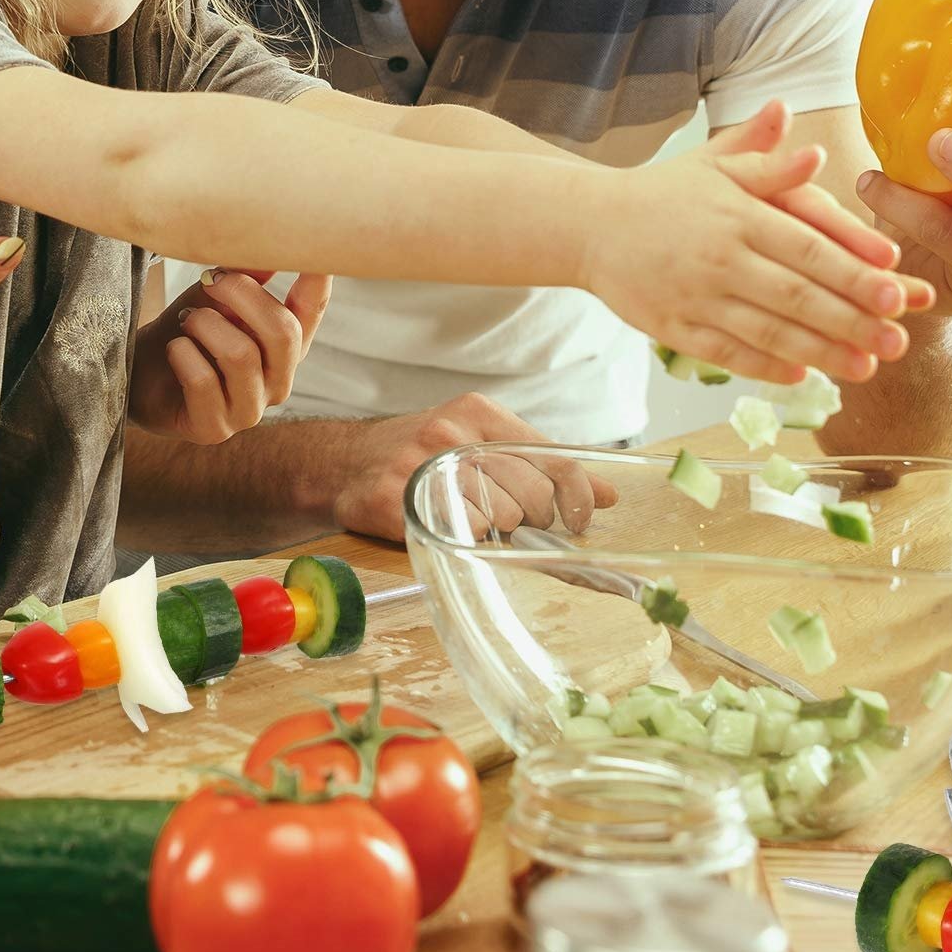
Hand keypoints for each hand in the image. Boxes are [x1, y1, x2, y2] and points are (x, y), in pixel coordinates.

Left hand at [130, 270, 330, 444]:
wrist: (137, 374)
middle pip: (283, 333)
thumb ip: (246, 275)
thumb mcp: (215, 296)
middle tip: (212, 280)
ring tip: (187, 320)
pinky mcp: (214, 429)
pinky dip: (183, 354)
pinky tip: (175, 349)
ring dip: (205, 325)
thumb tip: (270, 242)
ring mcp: (249, 410)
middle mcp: (278, 381)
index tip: (319, 251)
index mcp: (285, 346)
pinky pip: (203, 381)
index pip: (313, 312)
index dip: (319, 281)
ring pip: (241, 355)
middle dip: (244, 296)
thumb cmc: (185, 331)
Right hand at [326, 393, 621, 543]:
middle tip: (510, 520)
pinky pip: (459, 536)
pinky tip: (445, 525)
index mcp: (478, 412)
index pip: (551, 457)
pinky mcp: (398, 502)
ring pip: (499, 521)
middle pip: (530, 497)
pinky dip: (461, 539)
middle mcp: (450, 433)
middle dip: (529, 519)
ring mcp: (421, 467)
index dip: (578, 495)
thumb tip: (608, 495)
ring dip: (491, 531)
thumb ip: (539, 463)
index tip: (584, 518)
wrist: (342, 462)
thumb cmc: (421, 454)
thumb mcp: (478, 439)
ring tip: (466, 518)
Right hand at [588, 101, 931, 385]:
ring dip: (820, 352)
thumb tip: (805, 136)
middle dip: (851, 320)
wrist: (590, 225)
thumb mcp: (714, 164)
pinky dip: (764, 366)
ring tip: (865, 368)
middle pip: (796, 295)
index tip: (897, 288)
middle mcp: (720, 257)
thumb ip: (764, 155)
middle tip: (898, 340)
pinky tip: (802, 375)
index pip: (807, 246)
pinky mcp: (673, 328)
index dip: (854, 270)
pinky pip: (725, 353)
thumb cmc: (664, 192)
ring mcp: (695, 296)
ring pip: (767, 331)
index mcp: (737, 213)